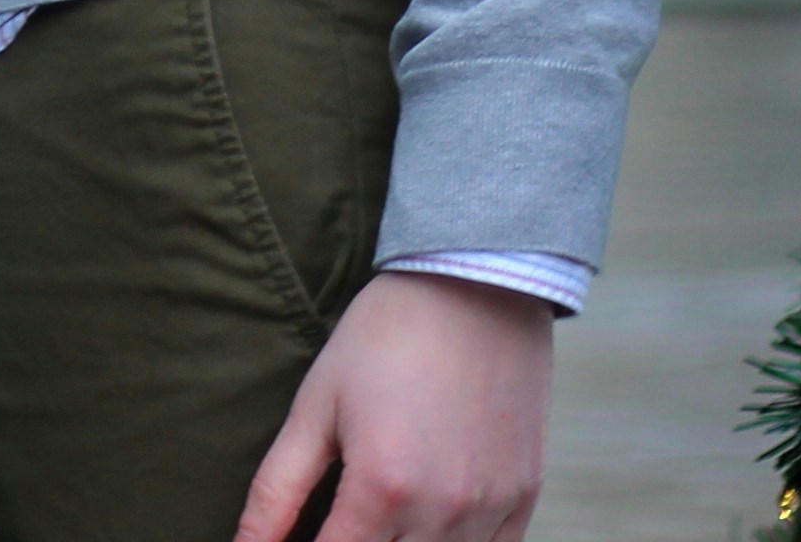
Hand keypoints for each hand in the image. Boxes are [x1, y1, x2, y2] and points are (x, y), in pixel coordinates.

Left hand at [233, 267, 552, 541]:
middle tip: (343, 518)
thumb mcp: (315, 407)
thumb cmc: (384, 338)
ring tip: (381, 516)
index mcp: (381, 487)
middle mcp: (442, 510)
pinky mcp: (524, 498)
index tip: (302, 538)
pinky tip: (428, 521)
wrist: (474, 283)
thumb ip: (276, 491)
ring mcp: (490, 508)